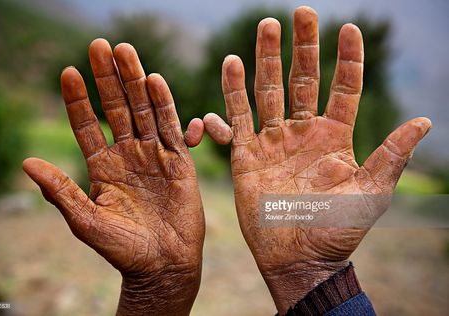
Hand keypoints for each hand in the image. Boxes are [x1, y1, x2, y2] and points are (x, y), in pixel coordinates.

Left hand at [23, 39, 204, 315]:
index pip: (87, 125)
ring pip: (143, 110)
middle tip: (100, 45)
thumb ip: (61, 190)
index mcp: (103, 167)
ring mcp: (154, 154)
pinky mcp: (179, 160)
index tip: (68, 72)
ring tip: (124, 51)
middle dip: (107, 78)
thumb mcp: (85, 221)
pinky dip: (164, 104)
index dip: (78, 100)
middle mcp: (127, 154)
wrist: (163, 264)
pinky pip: (170, 127)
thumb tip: (27, 163)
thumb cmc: (123, 249)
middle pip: (116, 108)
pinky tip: (154, 81)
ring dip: (134, 81)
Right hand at [204, 6, 430, 313]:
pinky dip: (234, 92)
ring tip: (267, 26)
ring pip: (270, 91)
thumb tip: (423, 121)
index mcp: (335, 138)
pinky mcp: (247, 154)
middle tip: (301, 13)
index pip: (344, 89)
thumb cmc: (336, 231)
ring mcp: (274, 141)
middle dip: (303, 46)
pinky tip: (232, 65)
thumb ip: (391, 157)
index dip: (348, 59)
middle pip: (304, 80)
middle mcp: (304, 133)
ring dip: (267, 59)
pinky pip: (240, 117)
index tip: (348, 28)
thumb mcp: (371, 195)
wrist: (297, 258)